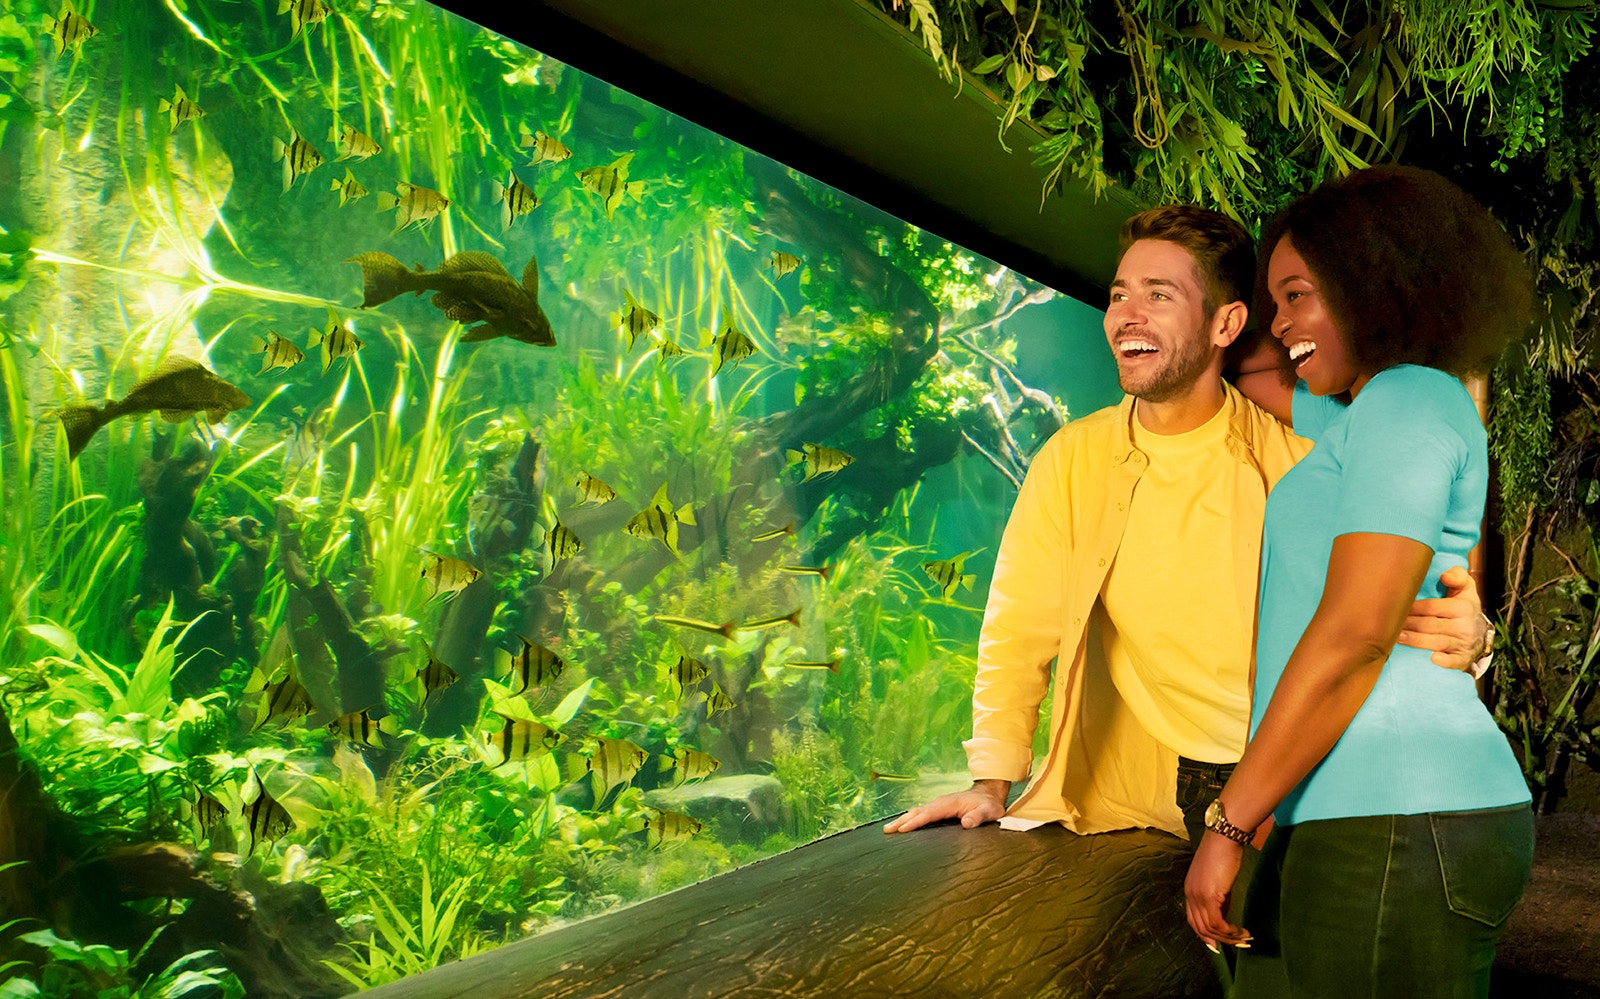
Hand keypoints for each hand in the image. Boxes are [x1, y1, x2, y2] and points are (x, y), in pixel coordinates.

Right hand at [883, 780, 1007, 832]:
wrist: (988, 793)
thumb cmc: (989, 804)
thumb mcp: (989, 811)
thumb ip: (979, 817)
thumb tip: (966, 823)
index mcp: (949, 804)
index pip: (929, 813)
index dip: (916, 821)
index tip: (902, 829)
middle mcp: (941, 802)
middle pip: (917, 811)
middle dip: (902, 821)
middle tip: (887, 831)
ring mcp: (938, 804)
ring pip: (917, 811)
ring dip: (903, 819)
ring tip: (889, 829)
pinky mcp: (938, 808)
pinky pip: (921, 813)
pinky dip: (910, 818)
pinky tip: (903, 825)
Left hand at [1185, 832, 1250, 950]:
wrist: (1224, 837)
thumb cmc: (1223, 853)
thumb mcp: (1218, 879)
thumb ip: (1219, 897)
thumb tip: (1225, 913)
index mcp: (1189, 890)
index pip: (1193, 920)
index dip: (1205, 934)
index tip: (1219, 943)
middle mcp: (1190, 894)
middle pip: (1199, 927)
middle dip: (1218, 940)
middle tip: (1237, 944)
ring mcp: (1197, 896)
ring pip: (1209, 928)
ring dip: (1228, 937)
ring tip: (1244, 937)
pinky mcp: (1209, 896)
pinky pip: (1216, 923)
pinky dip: (1229, 931)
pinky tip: (1240, 930)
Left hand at [1397, 564, 1487, 670]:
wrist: (1481, 632)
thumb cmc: (1463, 606)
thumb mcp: (1466, 588)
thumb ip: (1457, 576)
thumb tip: (1445, 576)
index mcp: (1462, 607)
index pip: (1431, 607)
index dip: (1412, 607)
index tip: (1394, 607)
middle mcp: (1464, 626)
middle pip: (1430, 624)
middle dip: (1408, 624)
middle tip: (1387, 624)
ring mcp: (1464, 643)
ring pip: (1436, 642)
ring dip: (1416, 640)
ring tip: (1396, 638)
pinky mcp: (1463, 659)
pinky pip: (1455, 661)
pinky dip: (1445, 661)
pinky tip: (1433, 658)